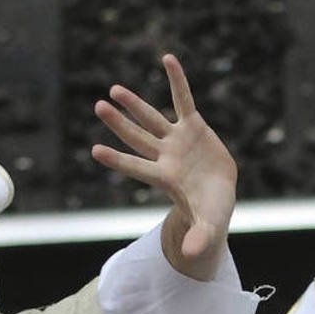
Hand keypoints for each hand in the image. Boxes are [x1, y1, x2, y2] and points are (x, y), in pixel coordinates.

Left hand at [93, 53, 236, 279]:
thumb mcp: (208, 224)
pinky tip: (167, 59)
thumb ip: (200, 235)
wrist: (219, 194)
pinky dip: (177, 81)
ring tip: (114, 89)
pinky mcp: (193, 127)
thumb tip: (193, 254)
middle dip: (119, 124)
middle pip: (138, 138)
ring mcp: (176, 140)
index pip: (136, 167)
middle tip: (98, 107)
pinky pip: (184, 100)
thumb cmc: (209, 211)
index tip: (95, 151)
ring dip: (135, 104)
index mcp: (164, 178)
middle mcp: (165, 156)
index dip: (118, 160)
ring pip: (152, 118)